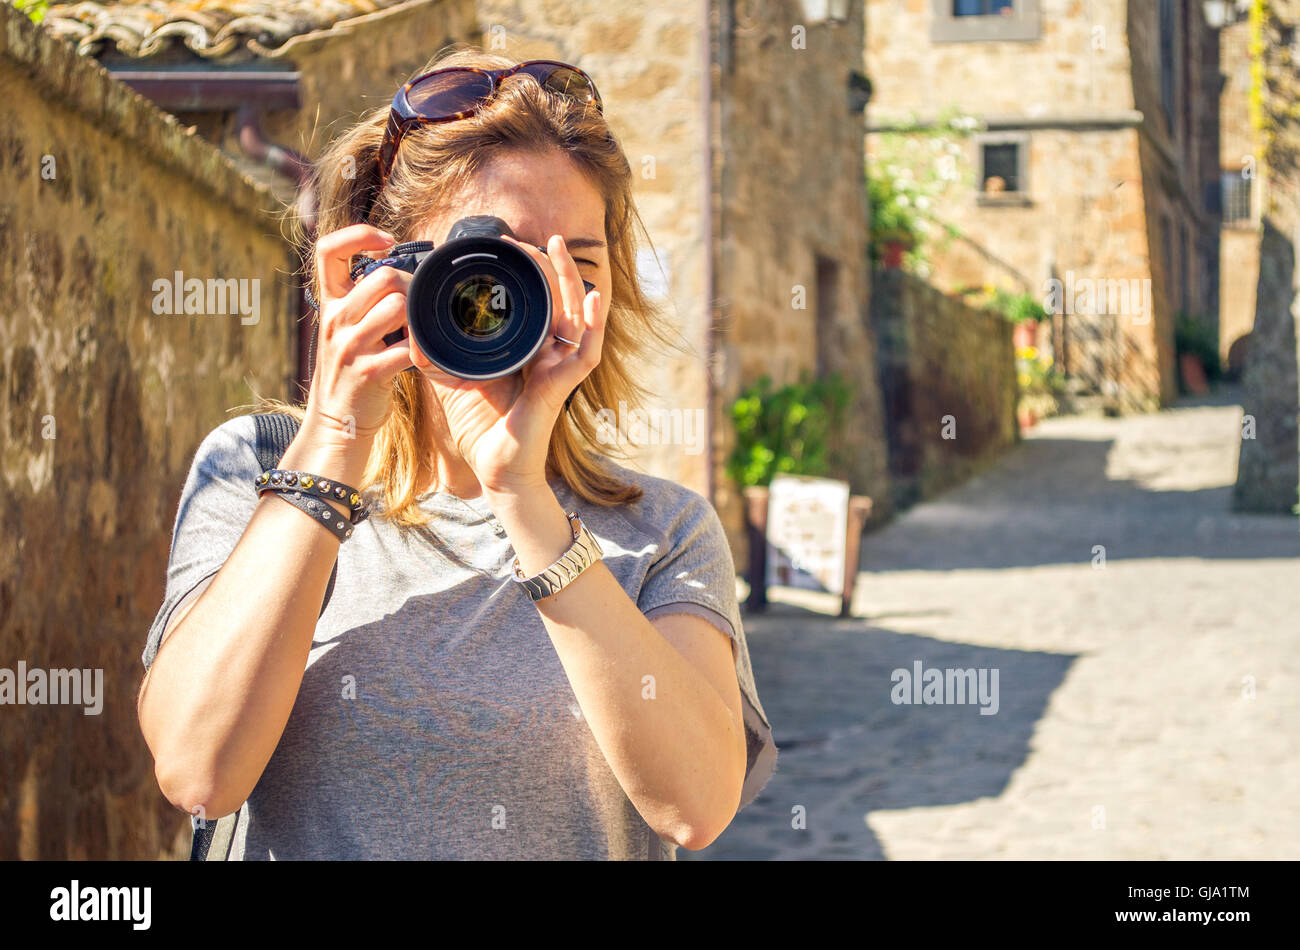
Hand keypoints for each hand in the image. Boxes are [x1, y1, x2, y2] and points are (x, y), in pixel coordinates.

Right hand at [303, 224, 416, 443]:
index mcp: (331, 303)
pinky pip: (408, 348)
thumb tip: (404, 268)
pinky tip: (423, 357)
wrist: (338, 421)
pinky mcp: (370, 372)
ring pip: (398, 307)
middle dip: (412, 286)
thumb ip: (365, 298)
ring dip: (419, 317)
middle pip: (384, 276)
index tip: (385, 242)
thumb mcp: (347, 327)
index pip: (328, 249)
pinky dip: (424, 351)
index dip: (358, 234)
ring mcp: (351, 346)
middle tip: (420, 305)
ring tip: (419, 332)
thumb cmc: (353, 368)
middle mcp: (336, 320)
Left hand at [408, 233, 607, 493]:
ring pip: (578, 316)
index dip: (528, 276)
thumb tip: (412, 328)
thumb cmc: (482, 429)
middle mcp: (548, 356)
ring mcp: (559, 370)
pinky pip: (586, 351)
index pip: (535, 305)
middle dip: (550, 267)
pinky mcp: (563, 387)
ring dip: (571, 281)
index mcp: (526, 351)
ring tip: (559, 249)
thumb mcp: (454, 380)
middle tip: (536, 240)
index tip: (510, 249)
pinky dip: (594, 324)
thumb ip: (437, 354)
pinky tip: (593, 299)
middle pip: (560, 302)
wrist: (494, 470)